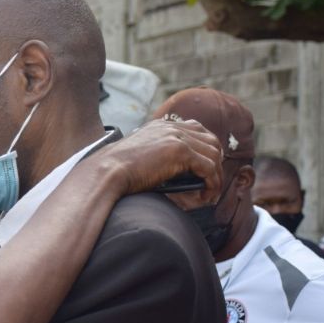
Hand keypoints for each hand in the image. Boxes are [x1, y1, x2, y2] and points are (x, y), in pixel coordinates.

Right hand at [91, 119, 222, 204]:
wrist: (107, 171)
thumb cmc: (116, 171)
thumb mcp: (139, 157)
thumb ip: (157, 157)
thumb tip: (177, 176)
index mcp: (161, 126)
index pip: (197, 129)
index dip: (206, 148)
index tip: (207, 167)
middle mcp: (172, 127)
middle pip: (211, 141)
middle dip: (216, 163)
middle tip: (212, 183)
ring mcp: (177, 137)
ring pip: (214, 155)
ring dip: (216, 177)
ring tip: (209, 194)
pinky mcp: (180, 151)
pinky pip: (209, 168)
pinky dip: (212, 184)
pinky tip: (205, 196)